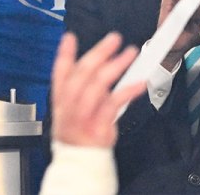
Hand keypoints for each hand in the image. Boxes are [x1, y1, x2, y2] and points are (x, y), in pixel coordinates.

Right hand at [50, 32, 144, 147]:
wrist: (78, 162)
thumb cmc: (77, 134)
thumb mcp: (68, 110)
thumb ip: (78, 88)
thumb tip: (97, 66)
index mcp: (61, 99)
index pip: (59, 72)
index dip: (64, 54)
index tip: (70, 38)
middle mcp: (70, 104)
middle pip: (83, 73)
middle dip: (99, 53)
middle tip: (113, 39)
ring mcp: (84, 114)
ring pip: (98, 84)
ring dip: (115, 66)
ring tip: (130, 53)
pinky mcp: (99, 124)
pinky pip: (114, 103)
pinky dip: (128, 91)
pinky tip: (140, 82)